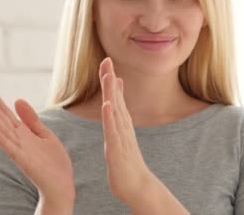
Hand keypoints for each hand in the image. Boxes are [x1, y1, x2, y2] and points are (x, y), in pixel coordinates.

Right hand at [0, 82, 74, 204]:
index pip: (4, 112)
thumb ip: (31, 119)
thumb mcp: (45, 134)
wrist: (61, 185)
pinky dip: (1, 140)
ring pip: (1, 130)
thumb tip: (17, 99)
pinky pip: (10, 149)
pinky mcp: (25, 161)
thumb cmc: (53, 163)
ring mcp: (19, 150)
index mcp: (22, 132)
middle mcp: (17, 139)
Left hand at [99, 57, 153, 205]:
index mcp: (121, 122)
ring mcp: (121, 136)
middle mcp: (123, 126)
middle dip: (110, 78)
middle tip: (107, 59)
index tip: (107, 59)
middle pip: (115, 98)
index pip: (115, 96)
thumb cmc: (127, 160)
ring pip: (115, 111)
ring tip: (108, 76)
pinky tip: (107, 105)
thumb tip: (116, 101)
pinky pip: (113, 131)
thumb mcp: (121, 134)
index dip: (110, 78)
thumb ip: (119, 116)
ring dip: (112, 93)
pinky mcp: (117, 149)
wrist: (137, 184)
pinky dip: (110, 117)